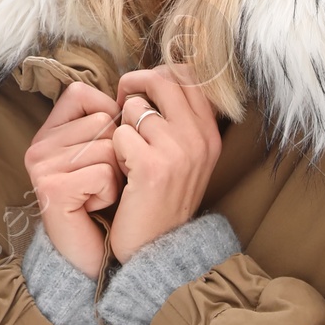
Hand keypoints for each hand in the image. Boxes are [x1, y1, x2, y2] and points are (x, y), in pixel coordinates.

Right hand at [24, 81, 120, 278]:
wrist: (94, 258)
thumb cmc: (105, 205)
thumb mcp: (103, 156)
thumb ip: (107, 123)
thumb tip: (134, 95)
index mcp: (48, 133)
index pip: (81, 93)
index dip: (108, 117)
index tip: (107, 152)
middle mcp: (38, 146)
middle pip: (103, 122)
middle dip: (118, 154)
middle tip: (101, 184)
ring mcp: (41, 167)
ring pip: (109, 147)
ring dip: (117, 176)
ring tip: (98, 197)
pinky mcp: (51, 188)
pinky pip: (103, 173)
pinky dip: (110, 193)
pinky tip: (93, 208)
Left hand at [108, 68, 221, 262]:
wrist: (156, 250)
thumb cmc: (160, 199)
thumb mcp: (183, 157)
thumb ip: (177, 120)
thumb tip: (155, 77)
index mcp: (210, 133)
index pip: (187, 76)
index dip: (158, 75)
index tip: (142, 93)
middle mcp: (201, 139)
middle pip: (163, 79)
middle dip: (134, 84)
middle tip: (120, 103)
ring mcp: (180, 152)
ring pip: (135, 107)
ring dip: (121, 125)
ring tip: (125, 153)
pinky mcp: (153, 167)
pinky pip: (120, 132)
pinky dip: (113, 149)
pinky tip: (121, 171)